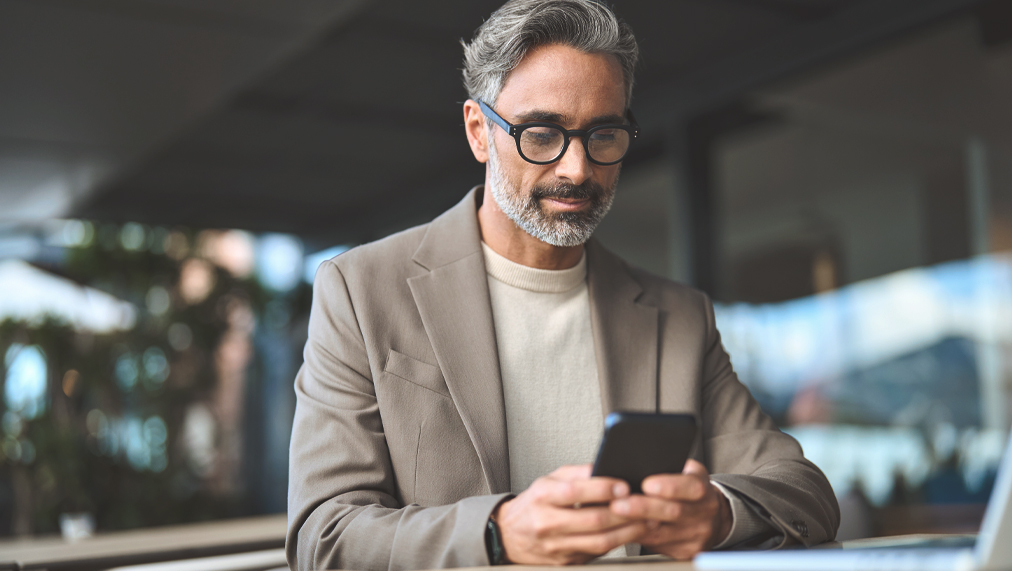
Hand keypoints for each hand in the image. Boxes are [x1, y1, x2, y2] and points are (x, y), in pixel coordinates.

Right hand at [496, 464, 651, 564]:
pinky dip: (618, 543)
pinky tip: (631, 533)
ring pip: (600, 541)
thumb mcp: (549, 480)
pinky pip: (597, 553)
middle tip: (644, 504)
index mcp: (543, 497)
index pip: (575, 492)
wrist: (510, 535)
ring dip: (628, 531)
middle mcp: (547, 523)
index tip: (624, 485)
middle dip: (624, 512)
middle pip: (593, 520)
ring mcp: (556, 547)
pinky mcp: (566, 562)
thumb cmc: (535, 504)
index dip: (602, 489)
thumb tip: (606, 466)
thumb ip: (576, 473)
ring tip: (646, 520)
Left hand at [608, 459, 731, 559]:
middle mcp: (704, 512)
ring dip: (635, 525)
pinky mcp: (686, 551)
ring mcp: (697, 534)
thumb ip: (665, 468)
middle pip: (673, 512)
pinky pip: (658, 546)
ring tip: (614, 517)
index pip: (691, 486)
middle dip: (643, 508)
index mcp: (703, 486)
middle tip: (618, 504)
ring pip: (662, 533)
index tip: (646, 484)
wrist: (711, 516)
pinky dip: (638, 537)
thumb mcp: (684, 471)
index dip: (669, 486)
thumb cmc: (687, 488)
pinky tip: (624, 530)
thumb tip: (633, 464)